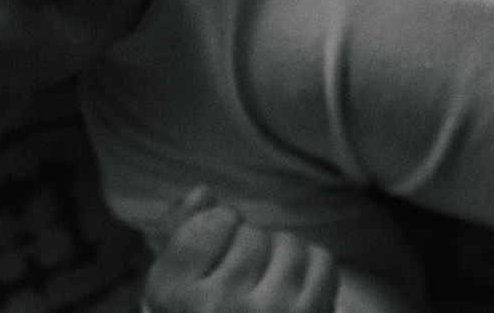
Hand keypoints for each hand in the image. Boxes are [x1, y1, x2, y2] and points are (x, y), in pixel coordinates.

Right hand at [144, 187, 339, 312]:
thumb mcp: (174, 291)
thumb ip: (180, 235)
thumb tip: (204, 192)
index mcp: (172, 298)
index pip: (211, 220)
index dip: (220, 232)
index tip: (218, 262)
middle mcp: (216, 307)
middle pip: (251, 234)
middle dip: (252, 253)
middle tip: (246, 289)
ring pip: (287, 245)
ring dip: (283, 264)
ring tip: (270, 295)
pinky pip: (320, 262)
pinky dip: (312, 273)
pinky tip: (295, 297)